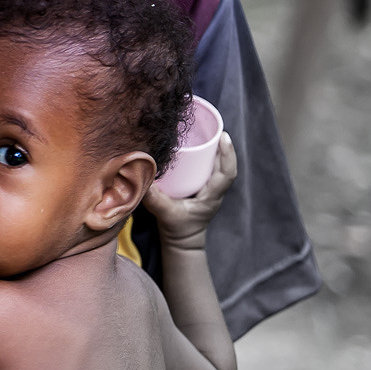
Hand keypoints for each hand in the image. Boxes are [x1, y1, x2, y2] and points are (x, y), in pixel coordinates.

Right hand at [143, 132, 236, 250]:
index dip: (228, 155)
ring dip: (217, 149)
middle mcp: (214, 192)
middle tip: (214, 127)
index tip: (224, 137)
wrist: (181, 242)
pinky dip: (209, 156)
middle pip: (225, 165)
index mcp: (211, 197)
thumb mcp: (165, 214)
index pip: (226, 174)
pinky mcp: (202, 188)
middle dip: (223, 146)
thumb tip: (143, 177)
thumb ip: (154, 198)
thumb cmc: (177, 229)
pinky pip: (211, 168)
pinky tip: (200, 146)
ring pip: (219, 166)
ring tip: (208, 132)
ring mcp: (210, 190)